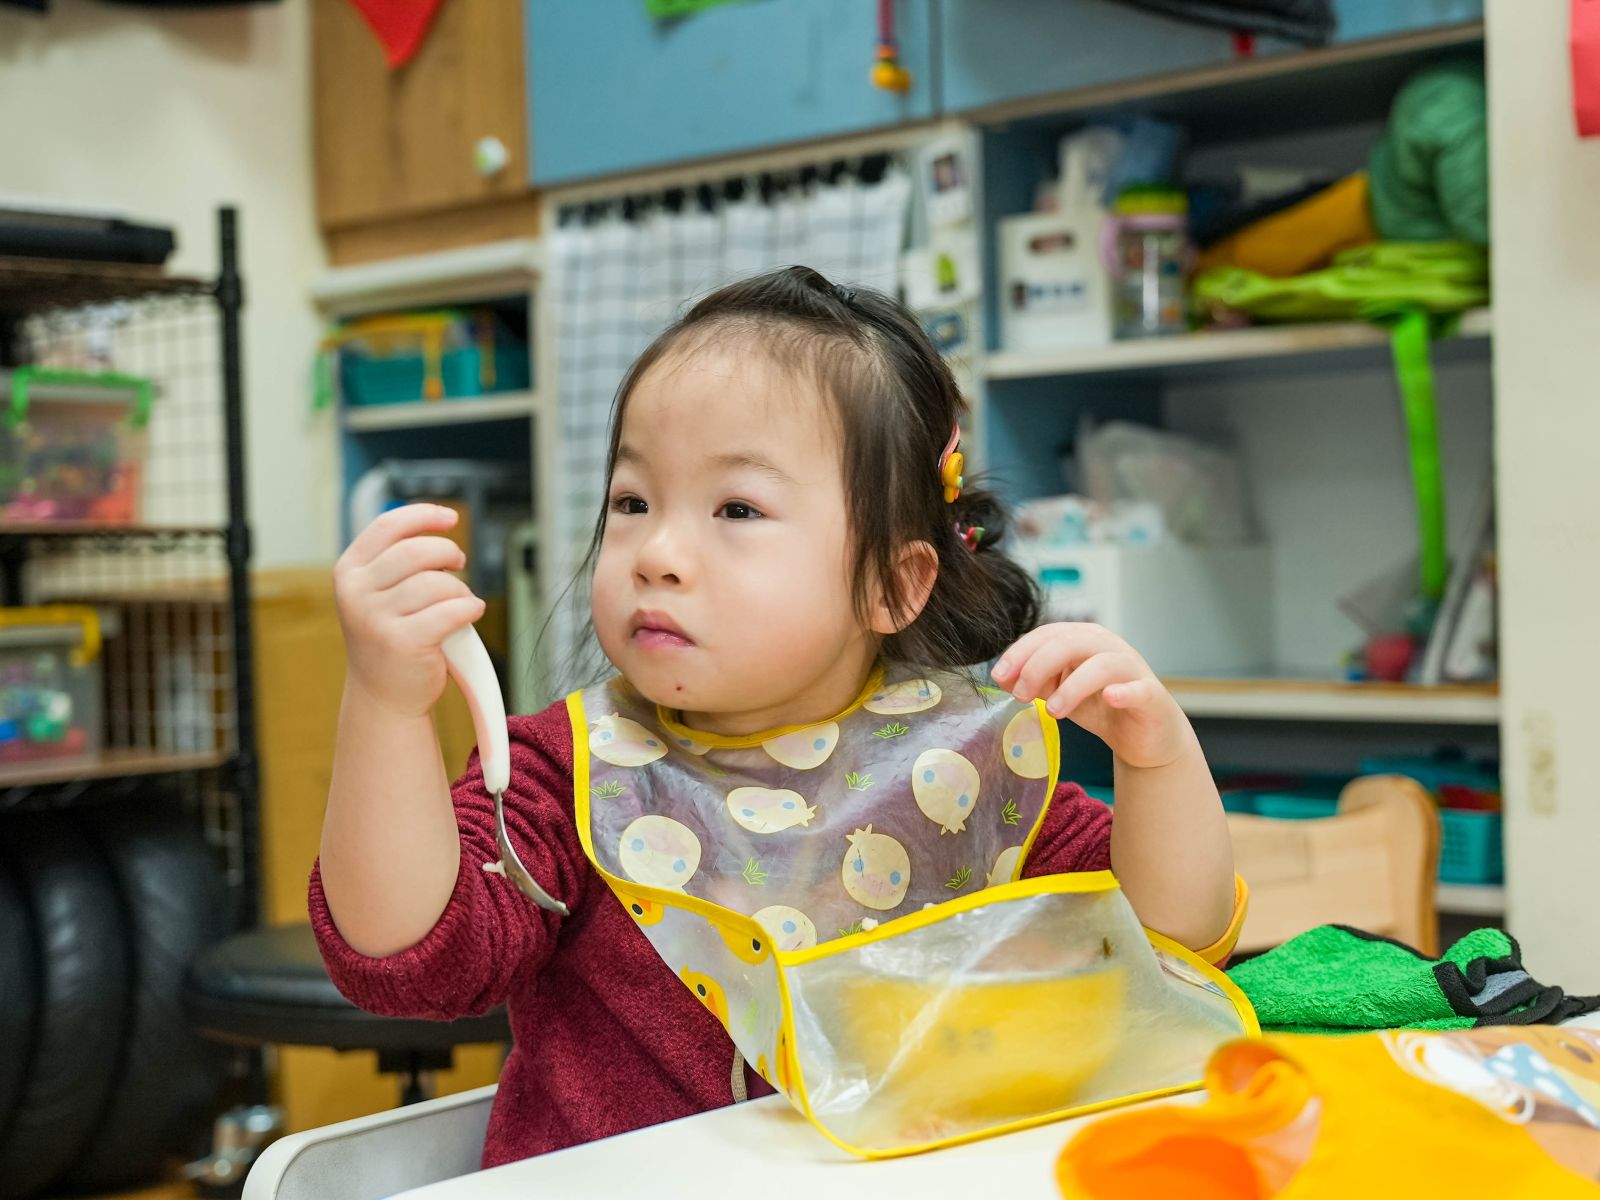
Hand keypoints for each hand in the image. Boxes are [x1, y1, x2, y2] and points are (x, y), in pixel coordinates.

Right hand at [333, 504, 484, 718]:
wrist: (384, 695)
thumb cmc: (391, 637)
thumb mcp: (379, 592)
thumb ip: (396, 559)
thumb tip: (438, 520)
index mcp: (349, 572)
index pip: (388, 526)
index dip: (423, 515)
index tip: (450, 518)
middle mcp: (356, 593)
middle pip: (417, 551)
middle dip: (448, 553)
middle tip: (459, 565)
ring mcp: (376, 619)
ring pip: (437, 583)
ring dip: (460, 590)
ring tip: (460, 603)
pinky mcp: (402, 642)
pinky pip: (452, 611)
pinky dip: (470, 608)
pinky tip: (471, 613)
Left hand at [990, 623, 1193, 769]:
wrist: (1142, 737)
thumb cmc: (1099, 707)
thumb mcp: (1059, 692)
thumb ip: (1034, 682)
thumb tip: (1002, 676)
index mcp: (1082, 639)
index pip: (1047, 634)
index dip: (1020, 652)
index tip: (999, 676)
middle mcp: (1107, 646)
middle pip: (1069, 642)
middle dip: (1038, 666)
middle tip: (1021, 695)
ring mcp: (1131, 668)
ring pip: (1101, 664)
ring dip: (1072, 686)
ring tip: (1052, 710)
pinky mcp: (1150, 694)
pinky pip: (1138, 689)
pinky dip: (1123, 691)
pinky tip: (1109, 697)